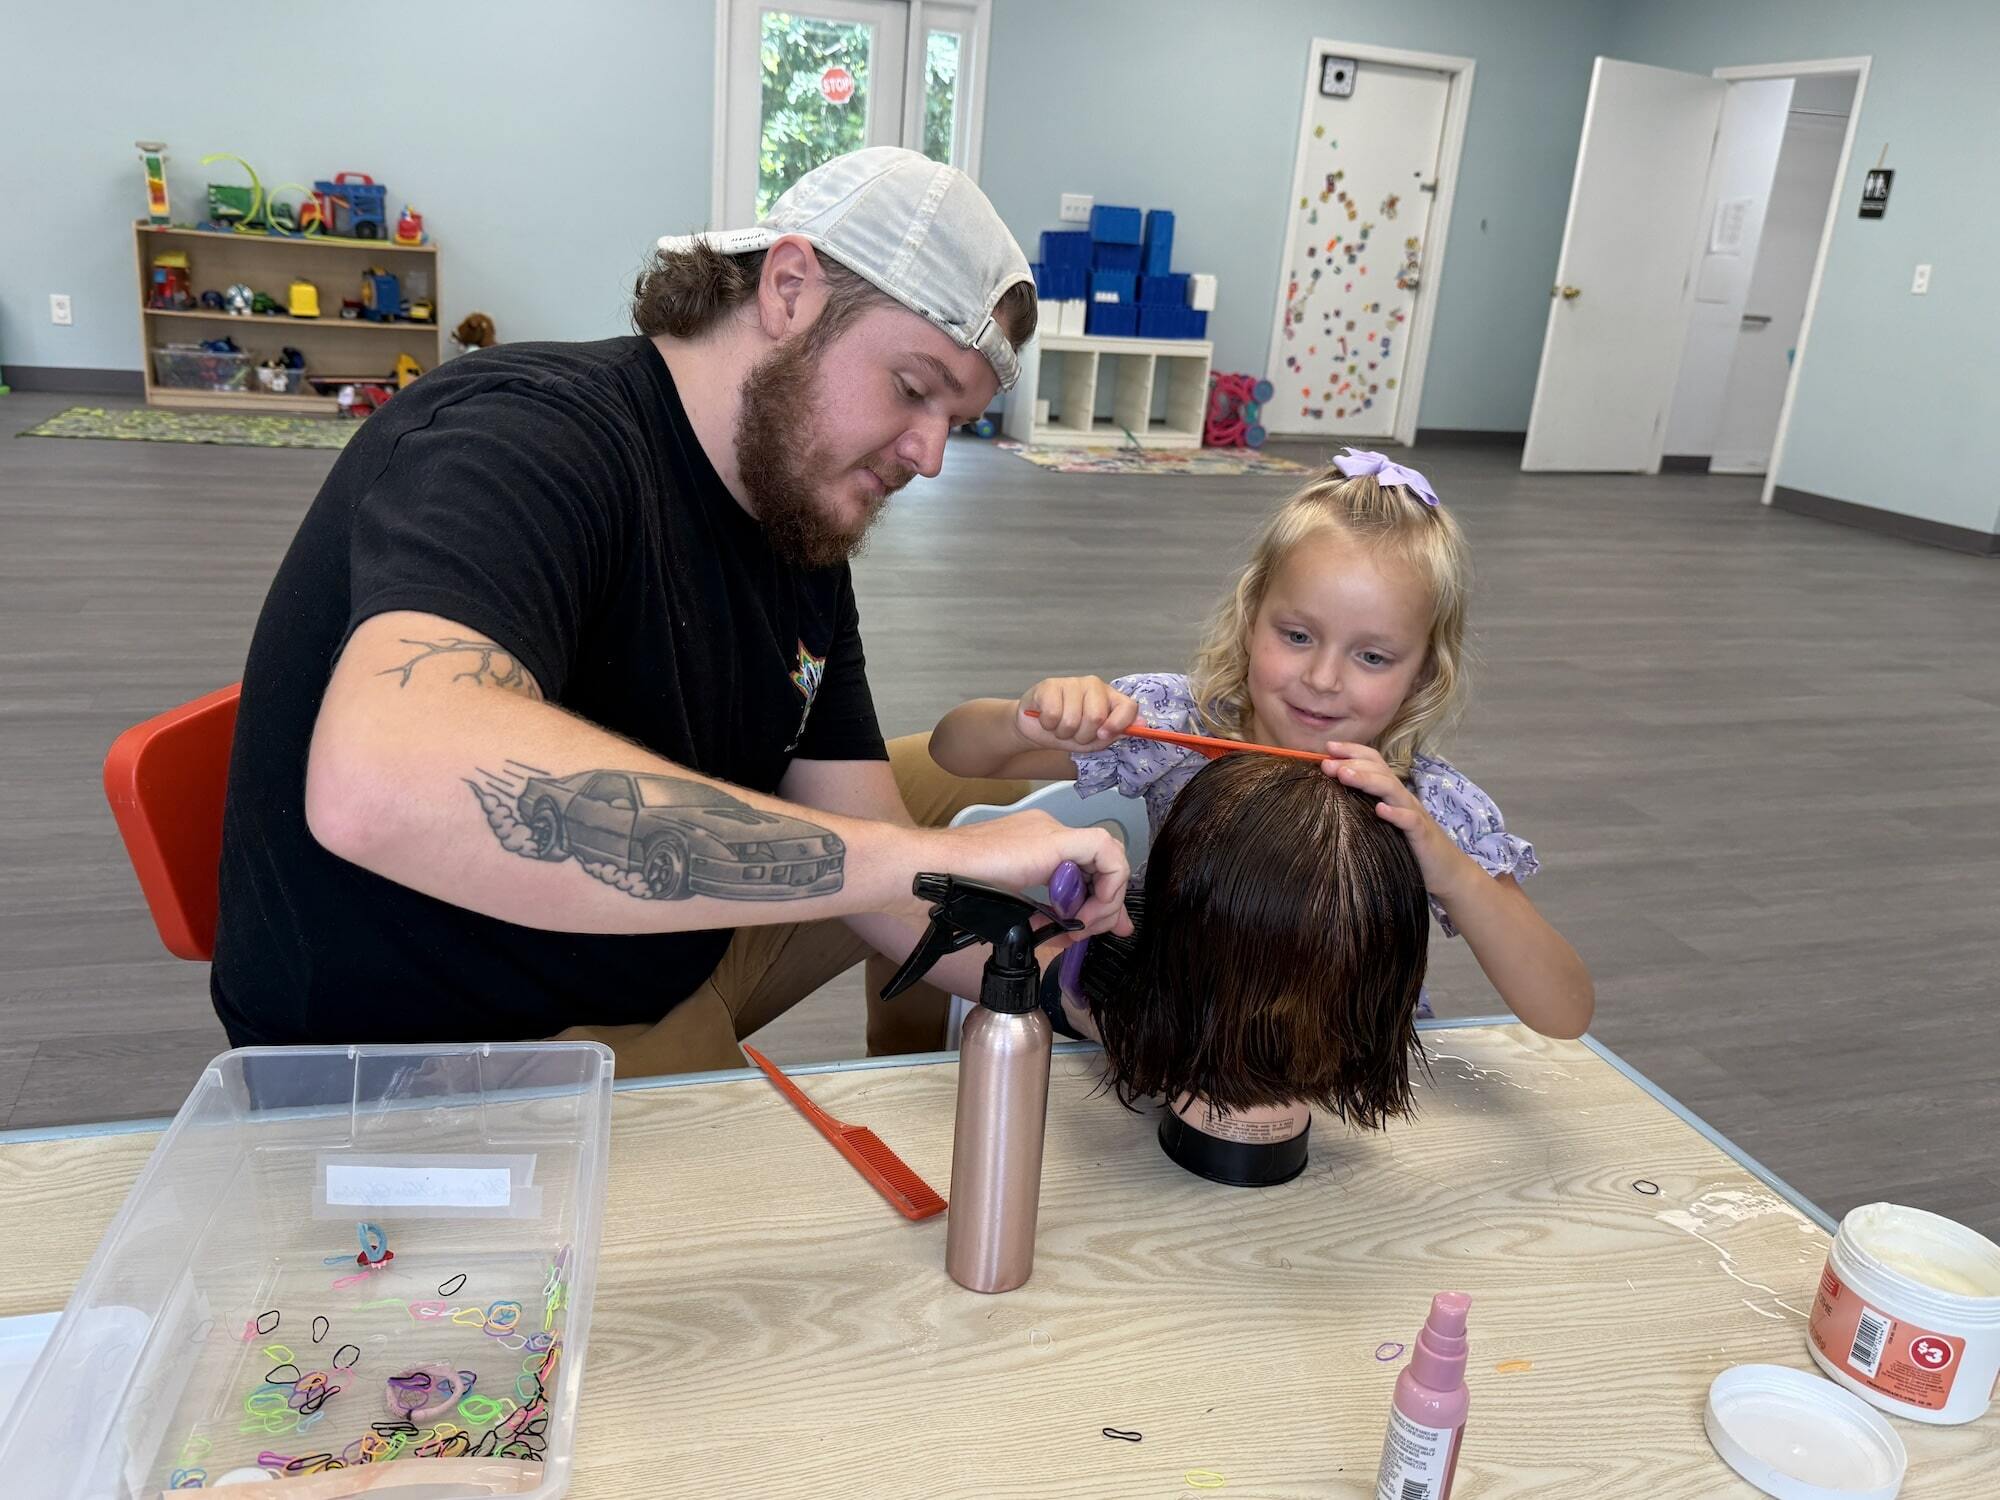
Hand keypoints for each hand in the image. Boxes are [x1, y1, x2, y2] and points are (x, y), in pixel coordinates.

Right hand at [930, 811, 1133, 937]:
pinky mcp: (1056, 839)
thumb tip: (1067, 934)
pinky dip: (1106, 887)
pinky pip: (1105, 854)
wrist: (932, 870)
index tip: (1090, 930)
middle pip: (1101, 861)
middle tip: (1090, 933)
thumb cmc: (953, 890)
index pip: (1085, 865)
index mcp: (1034, 845)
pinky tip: (1084, 913)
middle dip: (1109, 902)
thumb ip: (1043, 919)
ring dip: (1105, 899)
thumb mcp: (1012, 911)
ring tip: (1080, 928)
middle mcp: (1048, 833)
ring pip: (1110, 856)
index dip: (1099, 899)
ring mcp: (1052, 832)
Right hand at [1014, 676, 1140, 752]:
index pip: (1127, 706)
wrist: (1037, 728)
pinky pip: (1052, 715)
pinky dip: (1048, 725)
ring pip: (1071, 719)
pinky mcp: (1050, 685)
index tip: (1103, 735)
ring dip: (1063, 732)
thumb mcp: (1096, 740)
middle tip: (1075, 734)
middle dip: (1083, 735)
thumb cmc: (1070, 733)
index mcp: (1111, 698)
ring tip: (1060, 727)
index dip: (1117, 724)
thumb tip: (1142, 725)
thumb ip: (1117, 733)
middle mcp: (1094, 686)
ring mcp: (1072, 682)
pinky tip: (1047, 719)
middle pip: (1096, 716)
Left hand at [1321, 742, 1473, 898]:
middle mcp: (1403, 798)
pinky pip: (1410, 820)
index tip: (1328, 747)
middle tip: (1326, 764)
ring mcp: (1414, 814)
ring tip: (1344, 775)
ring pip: (1392, 789)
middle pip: (1380, 771)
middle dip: (1352, 763)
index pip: (1374, 762)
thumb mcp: (1383, 823)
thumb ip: (1364, 808)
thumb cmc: (1410, 846)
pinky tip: (1380, 810)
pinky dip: (1395, 813)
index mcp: (1392, 793)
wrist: (1448, 870)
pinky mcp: (1422, 834)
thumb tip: (1330, 798)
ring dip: (1368, 779)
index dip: (1353, 751)